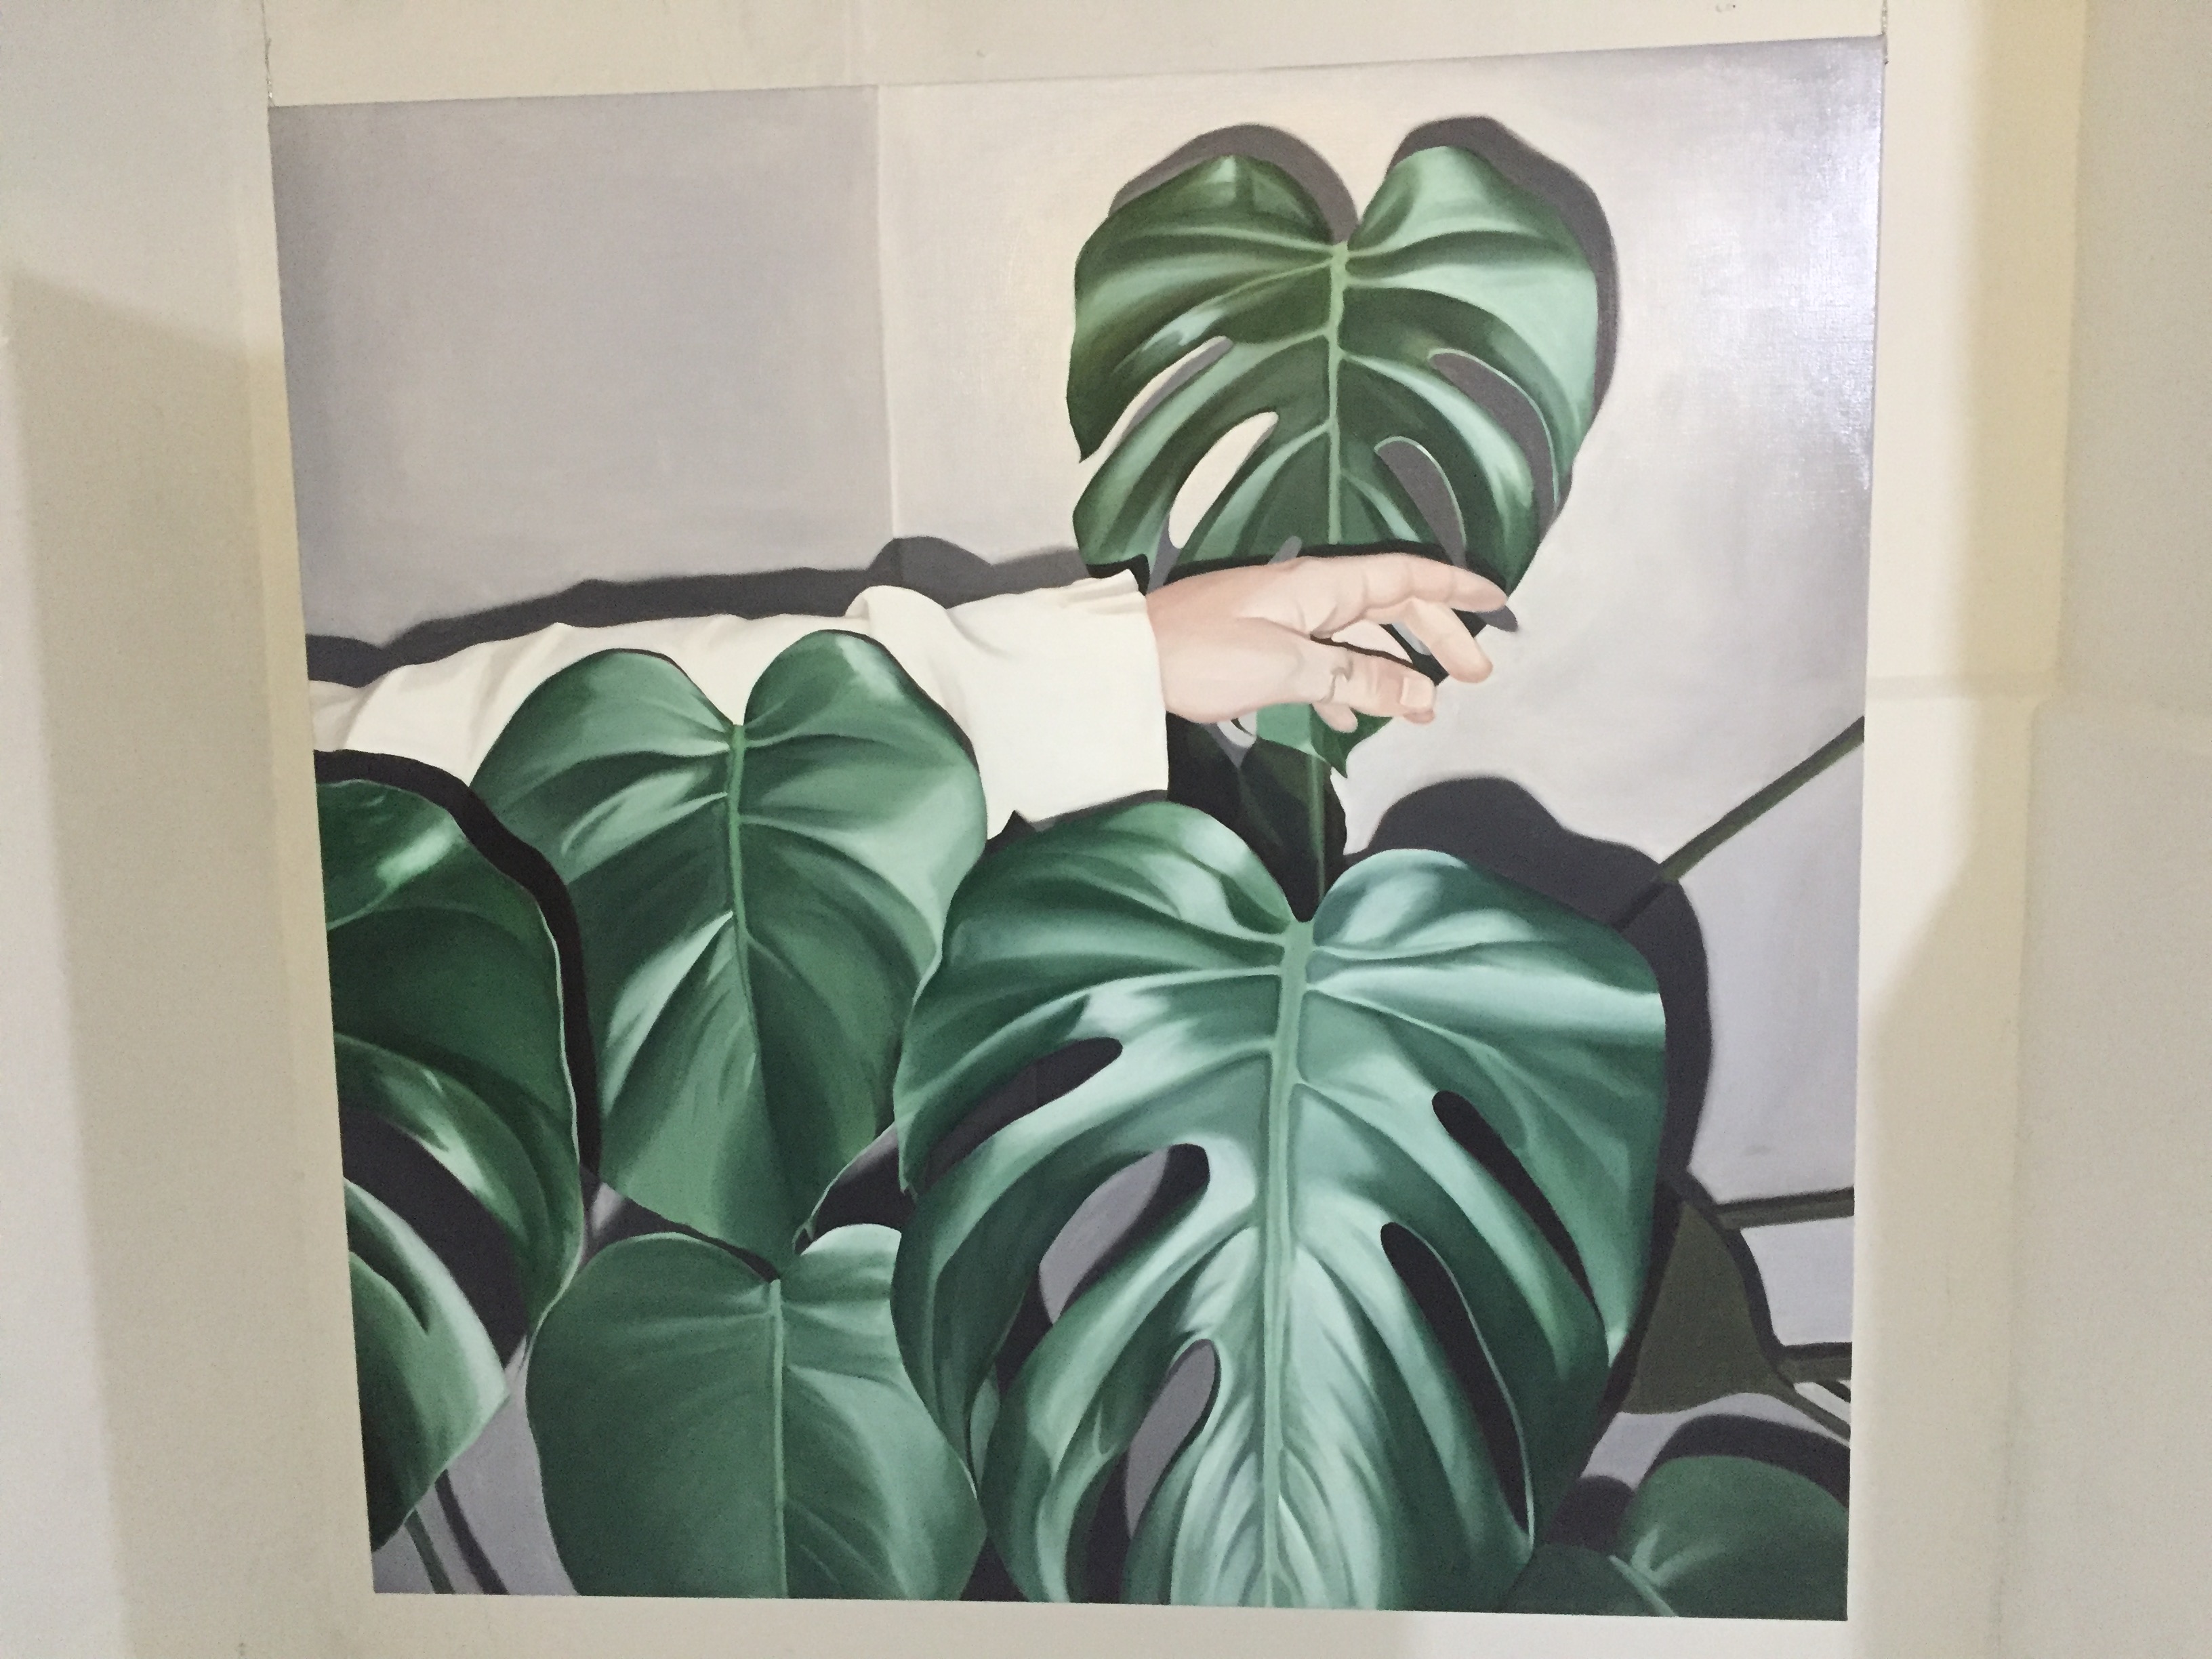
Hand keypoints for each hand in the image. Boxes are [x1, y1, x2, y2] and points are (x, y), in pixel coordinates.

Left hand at [1144, 554, 1510, 730]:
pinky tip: (1357, 720)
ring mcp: (1285, 620)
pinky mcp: (1262, 649)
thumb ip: (1357, 678)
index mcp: (1320, 585)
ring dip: (1395, 670)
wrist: (1128, 663)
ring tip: (1426, 710)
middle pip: (1390, 607)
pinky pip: (1323, 662)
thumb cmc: (1202, 655)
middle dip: (1437, 638)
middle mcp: (1309, 594)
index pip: (1405, 577)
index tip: (1497, 601)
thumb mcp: (1289, 668)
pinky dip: (1348, 687)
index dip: (1454, 590)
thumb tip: (1419, 694)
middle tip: (1475, 677)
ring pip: (1358, 638)